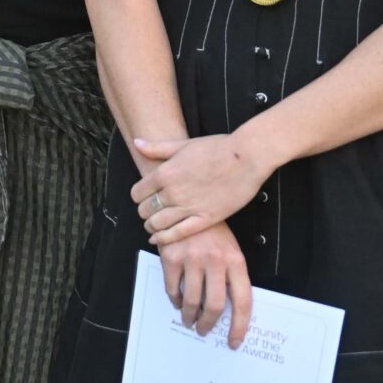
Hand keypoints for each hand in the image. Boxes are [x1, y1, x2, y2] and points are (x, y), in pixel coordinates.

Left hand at [130, 131, 270, 246]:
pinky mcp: (205, 219)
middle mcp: (173, 192)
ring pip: (157, 224)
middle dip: (144, 211)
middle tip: (148, 212)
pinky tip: (158, 238)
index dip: (138, 196)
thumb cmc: (217, 148)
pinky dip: (164, 238)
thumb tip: (137, 143)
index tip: (142, 197)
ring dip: (151, 226)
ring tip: (153, 225)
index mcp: (165, 173)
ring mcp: (188, 207)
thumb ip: (157, 147)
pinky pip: (178, 234)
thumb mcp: (183, 144)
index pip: (137, 193)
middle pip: (145, 210)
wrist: (246, 158)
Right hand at [158, 223, 252, 345]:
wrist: (186, 206)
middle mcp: (215, 260)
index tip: (234, 341)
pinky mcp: (171, 257)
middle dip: (208, 324)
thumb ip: (230, 277)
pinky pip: (172, 289)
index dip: (239, 326)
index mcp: (236, 261)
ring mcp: (192, 258)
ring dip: (189, 316)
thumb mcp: (230, 250)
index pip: (242, 301)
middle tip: (204, 330)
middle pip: (214, 305)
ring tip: (189, 319)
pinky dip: (175, 300)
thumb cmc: (211, 232)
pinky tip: (178, 301)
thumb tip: (226, 311)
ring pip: (191, 301)